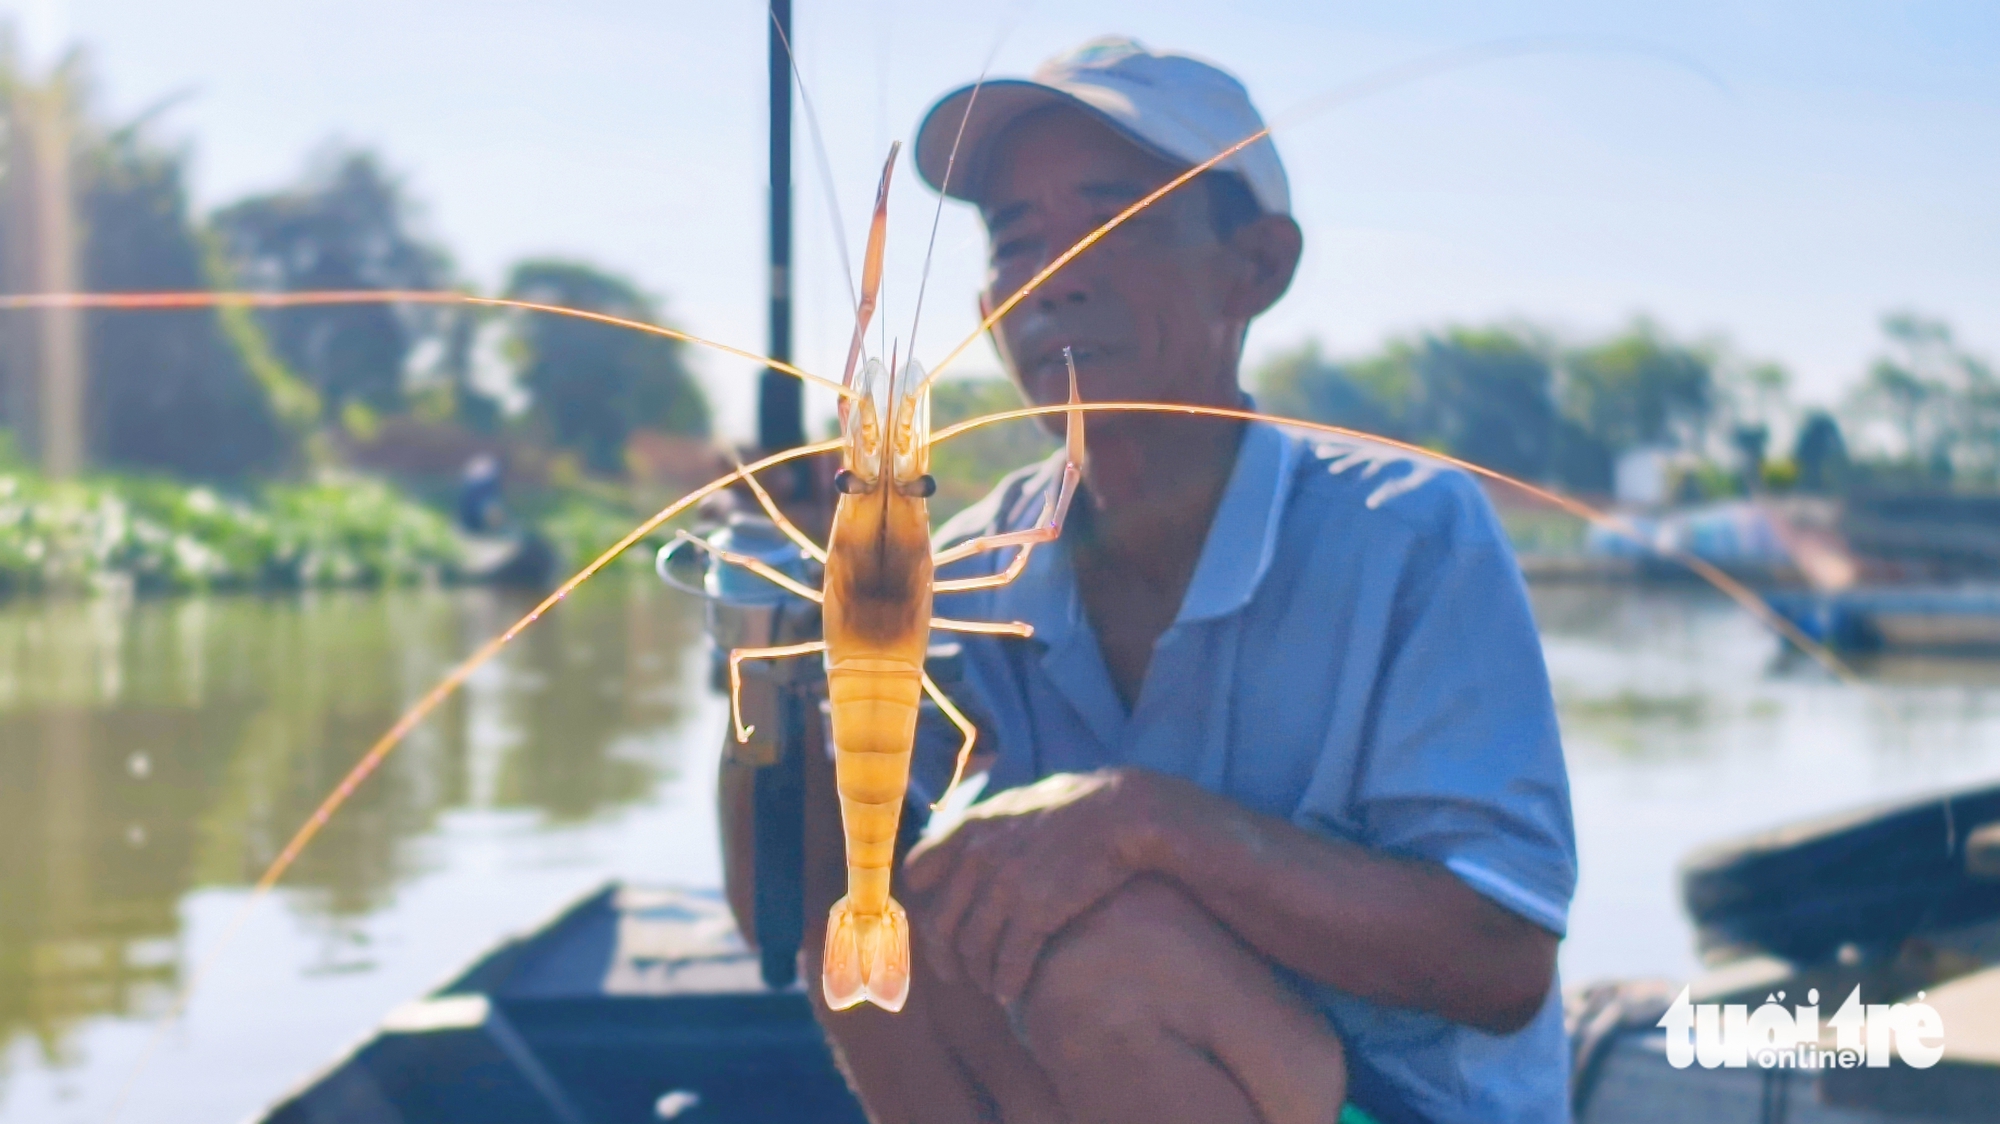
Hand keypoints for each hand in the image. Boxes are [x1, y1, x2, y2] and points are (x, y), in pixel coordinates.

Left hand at [902, 768, 1175, 1006]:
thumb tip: (956, 849)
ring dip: (979, 975)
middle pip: (941, 925)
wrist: (1119, 812)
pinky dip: (1006, 984)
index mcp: (967, 829)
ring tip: (990, 984)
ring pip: (974, 950)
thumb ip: (978, 828)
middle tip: (955, 974)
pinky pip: (1009, 962)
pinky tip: (1010, 994)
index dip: (921, 902)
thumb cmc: (1070, 806)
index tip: (934, 925)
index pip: (917, 873)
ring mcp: (1006, 888)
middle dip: (945, 958)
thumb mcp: (1011, 803)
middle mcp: (978, 859)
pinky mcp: (1037, 912)